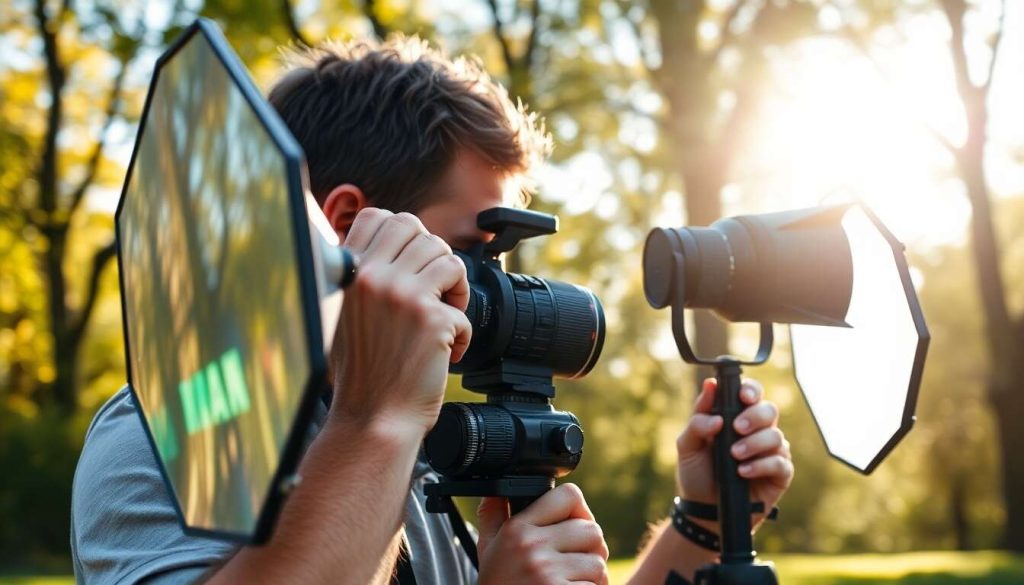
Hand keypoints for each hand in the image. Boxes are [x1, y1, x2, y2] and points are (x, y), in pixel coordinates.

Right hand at [329, 208, 471, 433]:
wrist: (372, 419)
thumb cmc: (360, 374)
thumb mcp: (342, 314)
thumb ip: (362, 278)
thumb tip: (389, 248)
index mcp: (349, 272)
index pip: (379, 217)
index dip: (404, 235)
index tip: (412, 263)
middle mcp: (373, 277)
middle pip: (418, 231)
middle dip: (433, 256)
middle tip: (434, 291)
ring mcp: (404, 296)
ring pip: (449, 259)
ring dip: (454, 289)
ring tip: (445, 317)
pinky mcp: (432, 320)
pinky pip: (463, 307)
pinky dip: (463, 331)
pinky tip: (447, 351)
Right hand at [476, 484, 608, 584]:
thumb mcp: (488, 549)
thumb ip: (494, 515)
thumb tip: (499, 489)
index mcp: (517, 529)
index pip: (570, 496)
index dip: (578, 510)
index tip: (572, 525)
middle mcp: (532, 548)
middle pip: (592, 530)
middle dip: (590, 548)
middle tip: (574, 562)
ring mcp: (548, 575)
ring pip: (598, 563)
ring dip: (591, 576)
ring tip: (570, 582)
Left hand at [675, 378, 792, 530]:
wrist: (702, 511)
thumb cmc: (697, 475)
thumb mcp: (688, 446)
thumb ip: (697, 418)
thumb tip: (710, 388)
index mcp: (736, 418)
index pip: (751, 394)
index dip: (752, 390)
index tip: (743, 396)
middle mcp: (757, 431)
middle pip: (769, 410)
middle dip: (754, 416)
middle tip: (737, 428)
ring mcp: (770, 452)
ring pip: (776, 435)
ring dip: (754, 443)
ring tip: (735, 456)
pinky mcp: (779, 474)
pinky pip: (781, 462)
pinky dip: (761, 465)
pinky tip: (743, 471)